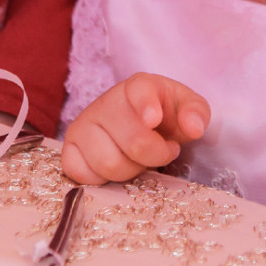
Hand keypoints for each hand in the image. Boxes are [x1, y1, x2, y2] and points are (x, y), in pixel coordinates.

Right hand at [61, 73, 210, 184]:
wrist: (140, 123)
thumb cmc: (166, 116)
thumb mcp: (188, 109)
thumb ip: (196, 113)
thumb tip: (194, 127)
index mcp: (139, 86)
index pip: (140, 91)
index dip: (146, 105)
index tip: (153, 119)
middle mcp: (106, 102)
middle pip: (133, 142)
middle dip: (155, 155)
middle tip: (164, 150)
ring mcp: (83, 125)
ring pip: (108, 164)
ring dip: (131, 170)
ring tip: (139, 158)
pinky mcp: (69, 149)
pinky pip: (81, 174)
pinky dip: (101, 179)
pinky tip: (115, 165)